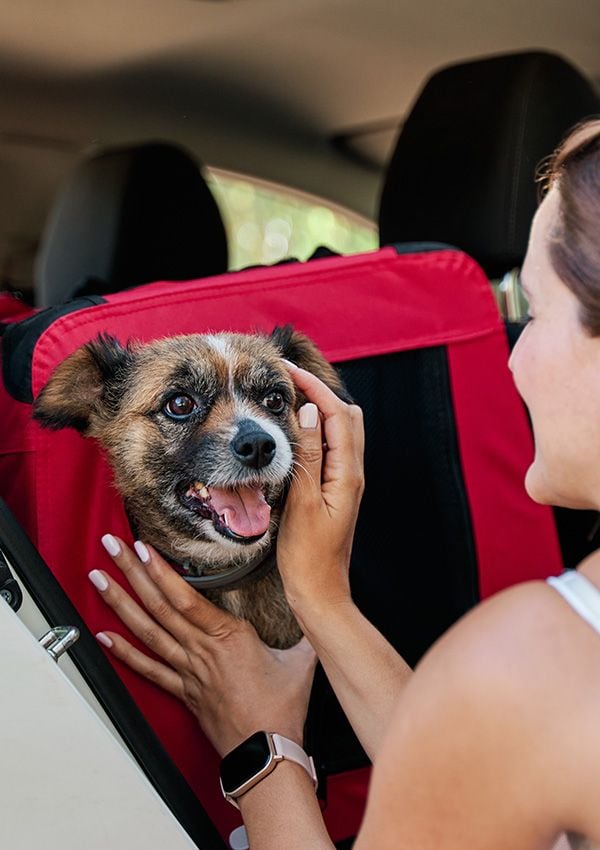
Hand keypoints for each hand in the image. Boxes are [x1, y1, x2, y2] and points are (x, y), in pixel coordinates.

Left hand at [89, 538, 316, 755]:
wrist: (265, 753)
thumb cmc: (282, 709)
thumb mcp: (303, 660)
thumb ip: (309, 630)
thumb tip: (322, 609)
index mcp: (228, 636)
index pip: (186, 597)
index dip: (161, 571)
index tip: (142, 548)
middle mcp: (201, 649)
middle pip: (159, 606)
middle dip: (131, 573)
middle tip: (110, 546)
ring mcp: (188, 671)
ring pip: (147, 631)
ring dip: (120, 604)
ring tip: (98, 579)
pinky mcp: (183, 692)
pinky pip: (148, 669)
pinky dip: (124, 652)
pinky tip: (103, 637)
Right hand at [278, 363, 364, 617]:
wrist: (319, 592)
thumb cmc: (307, 556)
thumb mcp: (302, 503)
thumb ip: (306, 455)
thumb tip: (308, 412)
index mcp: (347, 474)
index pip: (337, 414)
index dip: (314, 387)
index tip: (287, 370)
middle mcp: (353, 473)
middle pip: (346, 416)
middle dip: (320, 391)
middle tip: (287, 381)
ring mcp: (346, 481)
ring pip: (340, 431)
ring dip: (319, 409)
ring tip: (288, 399)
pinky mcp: (336, 490)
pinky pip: (331, 448)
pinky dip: (316, 431)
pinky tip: (295, 434)